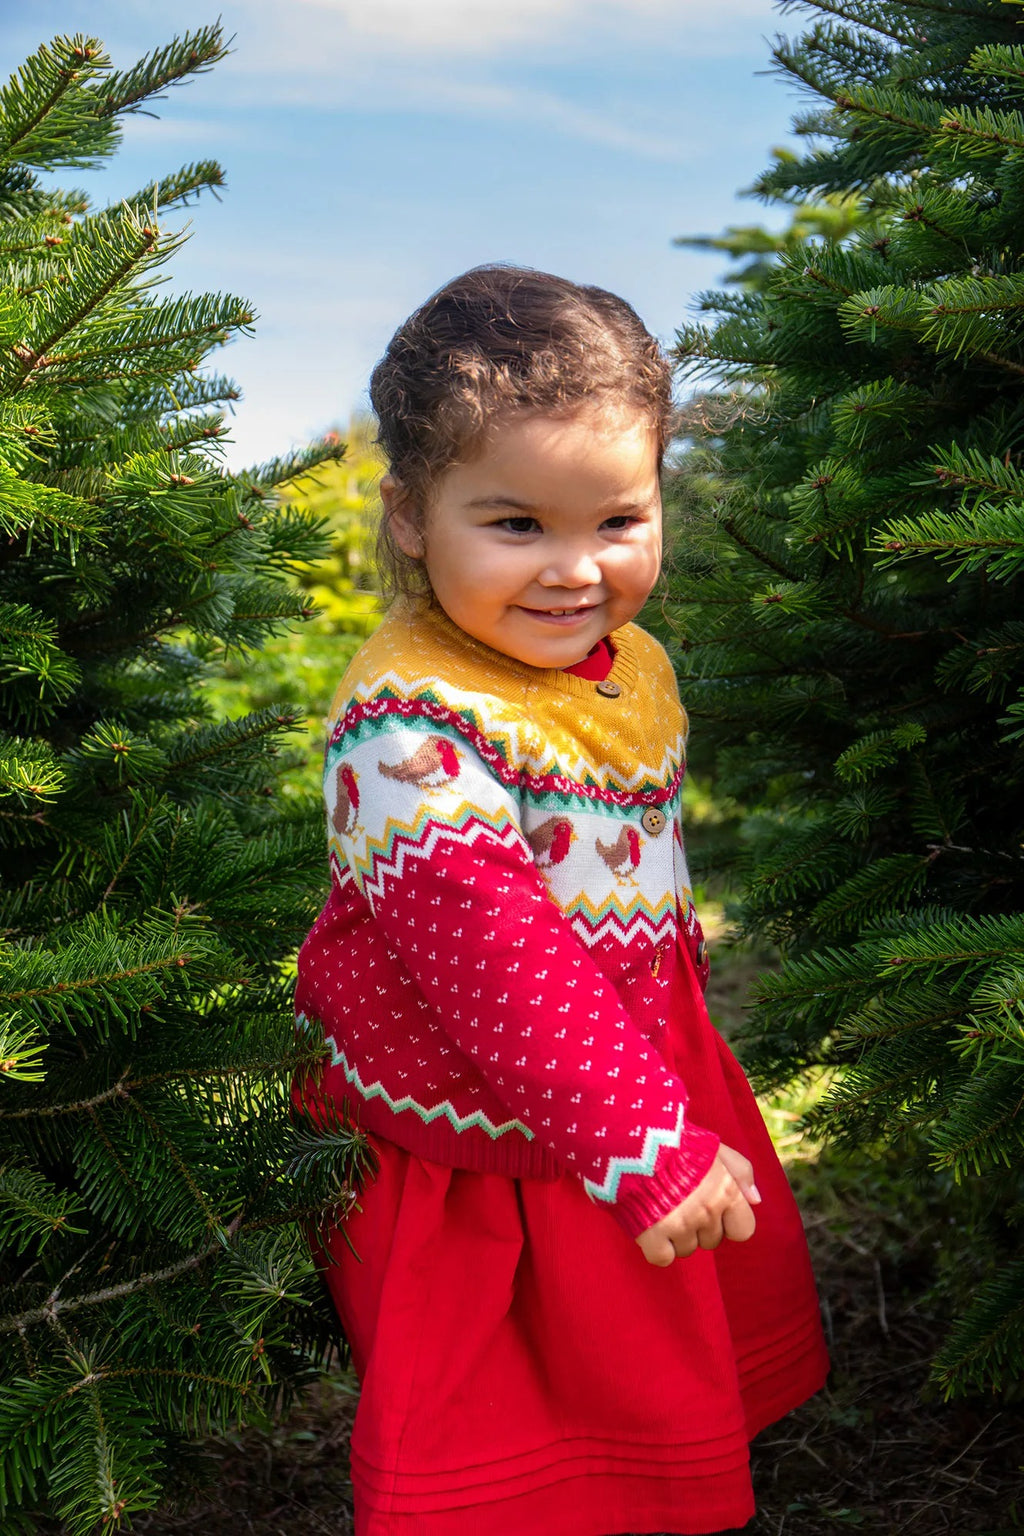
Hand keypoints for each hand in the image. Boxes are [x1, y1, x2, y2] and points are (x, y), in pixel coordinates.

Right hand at [635, 1143, 759, 1265]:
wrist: (629, 1138)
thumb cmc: (675, 1141)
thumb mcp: (714, 1146)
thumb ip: (741, 1171)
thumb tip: (755, 1200)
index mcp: (725, 1190)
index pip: (743, 1230)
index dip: (728, 1221)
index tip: (712, 1208)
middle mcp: (706, 1210)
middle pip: (712, 1241)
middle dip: (700, 1225)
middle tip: (680, 1201)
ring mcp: (679, 1225)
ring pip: (687, 1250)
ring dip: (677, 1235)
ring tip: (662, 1208)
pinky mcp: (652, 1235)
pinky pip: (663, 1258)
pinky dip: (657, 1246)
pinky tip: (650, 1224)